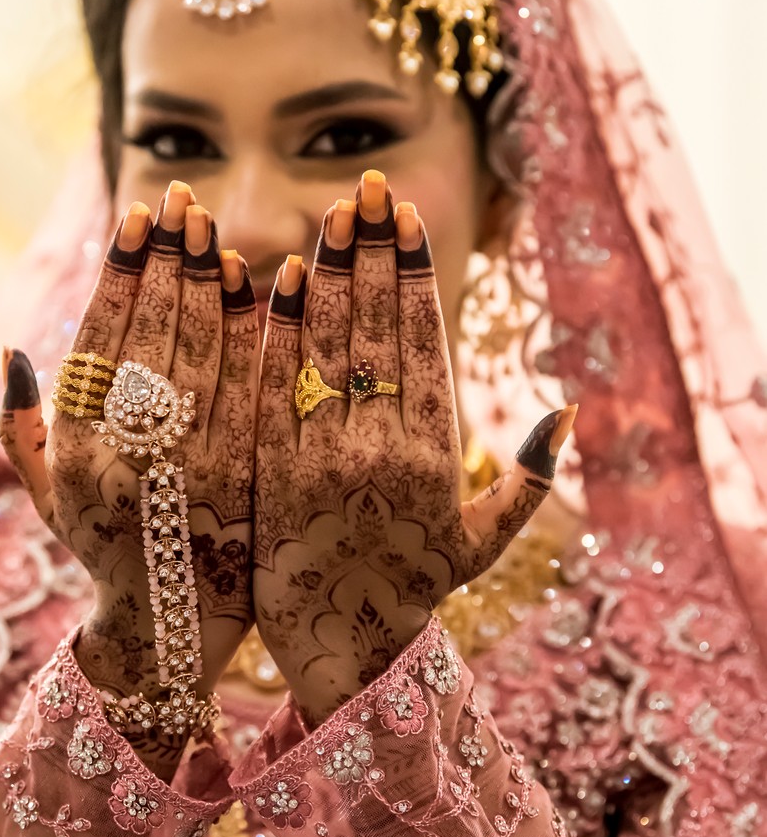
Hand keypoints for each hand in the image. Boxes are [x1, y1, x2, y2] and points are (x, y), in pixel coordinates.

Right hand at [0, 181, 259, 713]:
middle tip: (185, 200)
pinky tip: (266, 283)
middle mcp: (130, 450)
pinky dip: (258, 332)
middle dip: (170, 258)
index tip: (140, 219)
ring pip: (203, 349)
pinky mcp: (245, 478)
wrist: (172, 629)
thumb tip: (15, 353)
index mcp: (79, 446)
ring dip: (211, 279)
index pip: (103, 338)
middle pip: (155, 331)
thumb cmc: (106, 548)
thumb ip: (24, 429)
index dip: (123, 273)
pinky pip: (252, 386)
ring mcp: (191, 464)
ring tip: (218, 224)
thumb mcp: (47, 497)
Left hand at [253, 170, 575, 724]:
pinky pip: (274, 388)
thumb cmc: (416, 588)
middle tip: (368, 186)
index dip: (414, 276)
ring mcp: (320, 457)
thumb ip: (526, 478)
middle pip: (375, 331)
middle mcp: (379, 449)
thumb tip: (565, 410)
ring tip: (332, 212)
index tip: (406, 219)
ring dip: (330, 273)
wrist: (338, 650)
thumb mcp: (483, 541)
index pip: (421, 344)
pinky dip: (279, 331)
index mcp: (433, 457)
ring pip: (325, 348)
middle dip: (374, 253)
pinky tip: (284, 278)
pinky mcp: (271, 469)